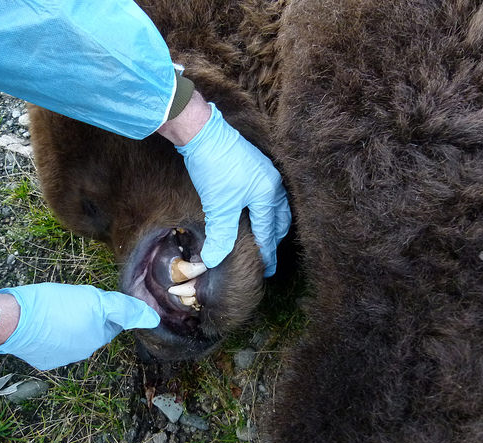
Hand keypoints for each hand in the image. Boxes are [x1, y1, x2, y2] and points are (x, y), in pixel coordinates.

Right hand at [0, 283, 159, 369]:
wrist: (13, 321)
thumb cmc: (52, 305)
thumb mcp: (92, 298)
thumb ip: (124, 309)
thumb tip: (152, 319)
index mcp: (97, 337)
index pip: (113, 322)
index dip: (105, 308)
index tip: (91, 298)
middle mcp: (84, 352)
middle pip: (93, 331)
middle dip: (87, 317)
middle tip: (71, 302)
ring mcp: (63, 359)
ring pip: (74, 338)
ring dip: (69, 327)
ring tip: (54, 311)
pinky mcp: (44, 361)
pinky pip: (54, 346)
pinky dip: (51, 336)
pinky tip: (42, 325)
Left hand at [176, 103, 290, 276]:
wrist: (203, 132)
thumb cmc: (213, 167)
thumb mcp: (218, 206)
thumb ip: (220, 235)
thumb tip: (213, 260)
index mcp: (267, 194)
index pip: (268, 231)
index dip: (266, 252)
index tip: (267, 269)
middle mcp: (272, 183)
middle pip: (280, 218)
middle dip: (275, 238)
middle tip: (270, 256)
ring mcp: (265, 172)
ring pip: (275, 205)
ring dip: (272, 223)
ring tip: (268, 237)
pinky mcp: (255, 165)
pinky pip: (267, 193)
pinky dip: (266, 208)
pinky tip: (257, 211)